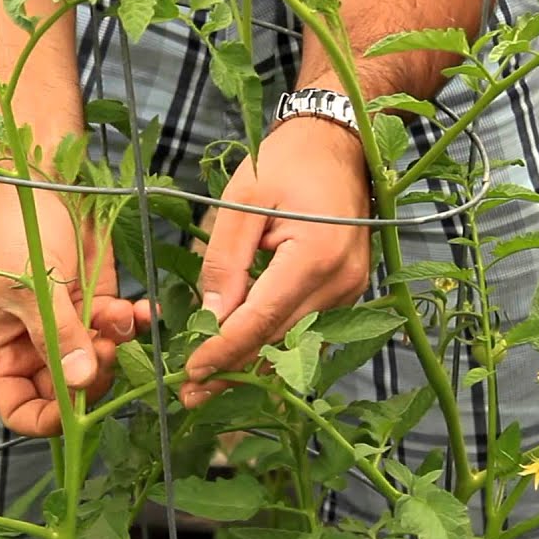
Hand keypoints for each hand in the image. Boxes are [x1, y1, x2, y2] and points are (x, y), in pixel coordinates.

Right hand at [0, 186, 138, 435]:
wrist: (41, 180)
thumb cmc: (16, 231)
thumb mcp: (29, 285)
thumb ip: (56, 335)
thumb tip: (80, 382)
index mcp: (0, 351)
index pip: (20, 409)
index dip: (48, 419)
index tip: (76, 408)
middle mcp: (33, 347)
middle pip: (67, 393)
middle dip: (90, 378)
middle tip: (104, 350)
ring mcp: (67, 328)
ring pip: (98, 364)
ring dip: (114, 347)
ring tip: (119, 317)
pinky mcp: (96, 305)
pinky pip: (119, 331)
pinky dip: (133, 324)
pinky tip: (141, 309)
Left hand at [181, 117, 373, 406]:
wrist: (338, 144)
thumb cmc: (286, 162)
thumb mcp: (242, 200)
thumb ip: (225, 261)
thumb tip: (210, 317)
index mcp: (315, 256)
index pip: (262, 319)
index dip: (224, 350)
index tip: (191, 372)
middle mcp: (341, 281)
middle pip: (279, 340)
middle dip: (232, 368)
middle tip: (189, 394)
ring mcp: (349, 290)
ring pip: (294, 343)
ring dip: (252, 366)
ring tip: (209, 389)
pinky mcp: (346, 292)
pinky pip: (307, 331)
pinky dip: (275, 349)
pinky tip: (244, 365)